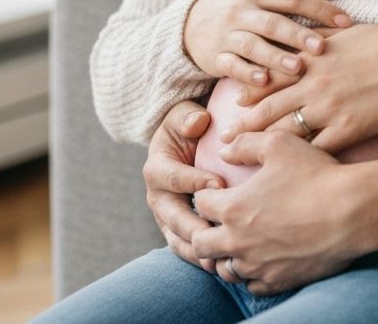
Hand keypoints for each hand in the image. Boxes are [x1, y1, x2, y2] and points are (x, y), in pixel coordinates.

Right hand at [143, 101, 225, 270]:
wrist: (187, 141)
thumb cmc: (190, 124)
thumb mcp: (185, 113)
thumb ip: (188, 116)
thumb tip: (197, 122)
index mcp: (157, 167)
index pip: (172, 176)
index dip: (193, 180)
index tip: (219, 183)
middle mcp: (157, 195)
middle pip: (171, 216)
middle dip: (192, 226)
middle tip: (216, 232)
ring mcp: (166, 216)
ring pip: (176, 239)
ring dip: (195, 251)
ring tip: (218, 259)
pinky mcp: (177, 230)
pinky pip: (185, 248)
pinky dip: (199, 258)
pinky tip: (221, 264)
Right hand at [183, 0, 352, 86]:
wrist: (195, 22)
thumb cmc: (244, 3)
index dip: (320, 9)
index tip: (346, 21)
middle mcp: (242, 11)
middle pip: (272, 22)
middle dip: (297, 35)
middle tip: (321, 47)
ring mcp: (228, 35)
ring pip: (252, 45)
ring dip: (275, 57)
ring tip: (297, 67)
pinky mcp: (216, 57)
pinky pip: (231, 66)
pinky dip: (247, 74)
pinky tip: (264, 81)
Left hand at [192, 132, 367, 292]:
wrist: (351, 211)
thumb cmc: (315, 174)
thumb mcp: (279, 143)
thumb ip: (246, 143)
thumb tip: (224, 149)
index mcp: (233, 207)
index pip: (200, 204)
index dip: (207, 193)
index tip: (220, 189)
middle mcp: (238, 241)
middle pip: (201, 244)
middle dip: (205, 229)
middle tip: (221, 219)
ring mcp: (257, 265)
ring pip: (224, 269)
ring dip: (227, 254)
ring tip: (241, 240)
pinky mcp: (278, 280)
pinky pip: (252, 285)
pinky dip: (252, 272)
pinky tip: (263, 257)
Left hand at [218, 24, 377, 152]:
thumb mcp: (345, 32)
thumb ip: (317, 36)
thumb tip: (299, 34)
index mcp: (312, 58)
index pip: (270, 76)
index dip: (249, 92)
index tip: (233, 107)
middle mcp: (314, 84)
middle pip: (269, 108)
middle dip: (244, 126)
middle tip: (225, 141)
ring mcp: (329, 108)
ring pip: (285, 132)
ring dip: (262, 148)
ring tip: (244, 163)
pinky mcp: (347, 130)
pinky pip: (315, 150)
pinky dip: (299, 162)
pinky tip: (286, 176)